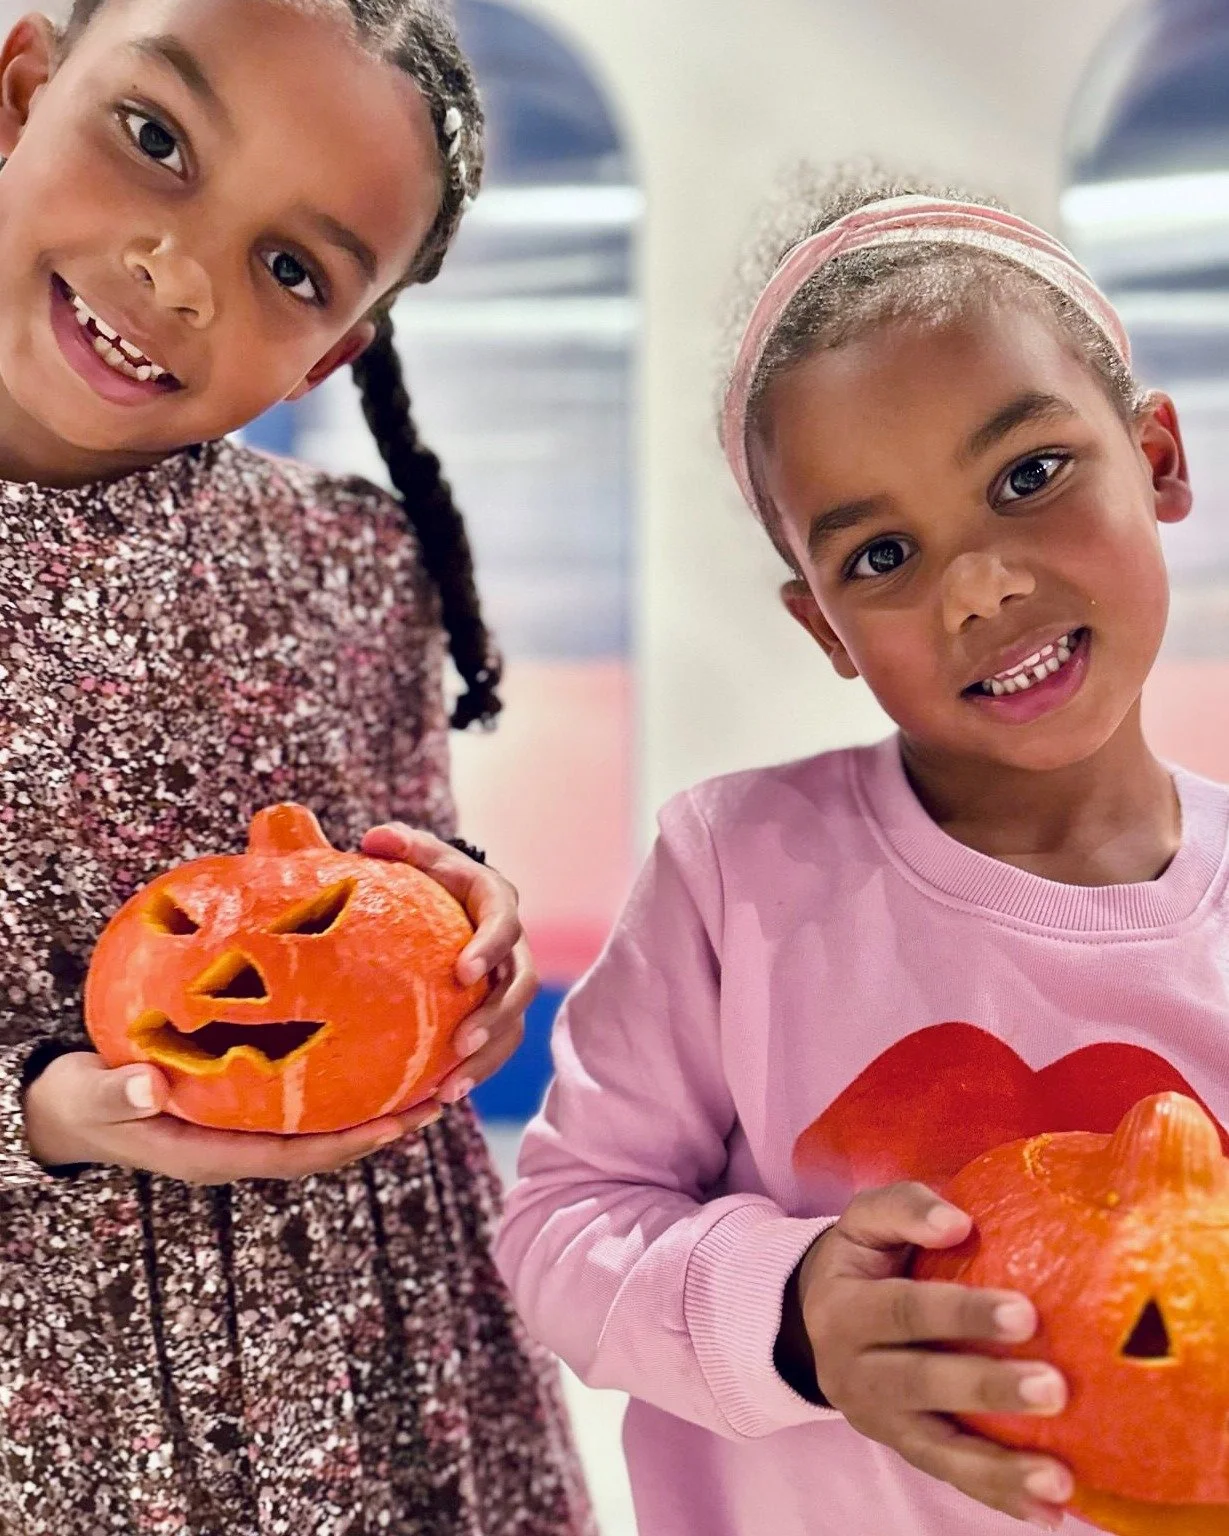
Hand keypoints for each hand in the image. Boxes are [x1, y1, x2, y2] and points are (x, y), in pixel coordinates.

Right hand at [24, 1051, 441, 1183]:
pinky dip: (344, 1077)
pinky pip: (305, 1097)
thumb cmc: (82, 1103)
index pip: (298, 1156)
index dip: (351, 1144)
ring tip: (433, 1071)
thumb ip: (119, 1095)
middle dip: (386, 1124)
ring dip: (377, 1102)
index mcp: (214, 1154)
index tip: (401, 1123)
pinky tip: (376, 1043)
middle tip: (443, 1094)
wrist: (66, 1107)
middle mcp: (241, 1145)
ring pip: (324, 1121)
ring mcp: (245, 1129)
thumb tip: (150, 1086)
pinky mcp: (245, 1106)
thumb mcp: (93, 1099)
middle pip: (329, 1142)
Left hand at [360, 823, 538, 1103]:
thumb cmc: (423, 874)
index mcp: (496, 901)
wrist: (440, 902)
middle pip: (522, 985)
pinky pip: (496, 1048)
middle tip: (461, 1041)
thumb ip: (398, 844)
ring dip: (487, 1058)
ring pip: (514, 1026)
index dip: (490, 948)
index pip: (505, 922)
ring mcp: (508, 983)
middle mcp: (513, 945)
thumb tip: (375, 840)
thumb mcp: (413, 854)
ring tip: (450, 1089)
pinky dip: (474, 1073)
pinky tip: (439, 1098)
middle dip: (497, 1016)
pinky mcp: (497, 1014)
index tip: (463, 973)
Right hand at [797, 1182, 1072, 1529]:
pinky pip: (951, 1477)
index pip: (904, 1310)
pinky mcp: (904, 1449)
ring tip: (1059, 1479)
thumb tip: (958, 1222)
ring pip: (937, 1450)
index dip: (961, 1312)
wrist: (811, 1320)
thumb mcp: (865, 1221)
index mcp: (844, 1310)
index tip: (1026, 1313)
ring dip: (1000, 1469)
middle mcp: (853, 1372)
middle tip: (1055, 1388)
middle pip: (921, 1384)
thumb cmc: (863, 1260)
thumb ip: (905, 1207)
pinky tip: (1049, 1512)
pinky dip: (999, 1497)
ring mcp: (878, 1421)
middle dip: (988, 1390)